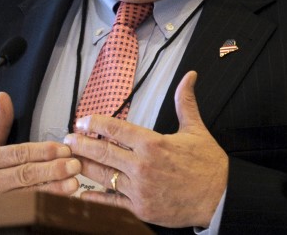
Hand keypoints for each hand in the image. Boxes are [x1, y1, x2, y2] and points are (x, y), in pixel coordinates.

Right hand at [0, 92, 80, 196]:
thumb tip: (4, 96)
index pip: (18, 154)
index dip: (43, 151)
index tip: (65, 149)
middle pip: (25, 174)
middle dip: (52, 170)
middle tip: (75, 165)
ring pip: (26, 196)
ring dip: (51, 190)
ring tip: (73, 185)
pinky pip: (23, 211)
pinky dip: (41, 206)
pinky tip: (59, 203)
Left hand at [64, 71, 227, 227]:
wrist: (219, 198)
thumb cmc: (208, 165)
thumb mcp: (196, 130)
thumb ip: (185, 102)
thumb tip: (189, 77)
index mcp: (153, 144)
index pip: (116, 129)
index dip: (95, 123)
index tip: (83, 120)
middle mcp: (142, 166)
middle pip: (102, 152)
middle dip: (81, 144)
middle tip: (67, 139)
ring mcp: (139, 189)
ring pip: (103, 176)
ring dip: (83, 167)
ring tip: (69, 161)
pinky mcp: (140, 208)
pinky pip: (111, 202)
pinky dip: (94, 198)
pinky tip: (81, 193)